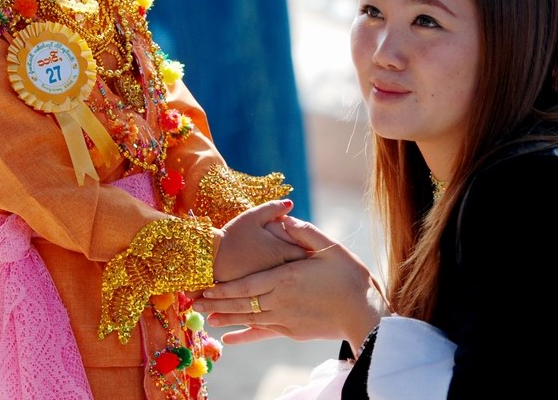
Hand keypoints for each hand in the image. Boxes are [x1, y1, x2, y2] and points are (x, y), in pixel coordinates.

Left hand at [198, 215, 383, 350]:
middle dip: (216, 304)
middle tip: (193, 303)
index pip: (246, 286)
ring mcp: (285, 320)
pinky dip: (244, 336)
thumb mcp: (328, 247)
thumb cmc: (349, 277)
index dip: (223, 288)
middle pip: (241, 305)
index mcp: (286, 279)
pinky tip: (230, 340)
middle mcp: (280, 302)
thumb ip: (303, 232)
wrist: (364, 313)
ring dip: (225, 319)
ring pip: (248, 320)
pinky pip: (262, 333)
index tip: (204, 287)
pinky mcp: (292, 332)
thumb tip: (283, 218)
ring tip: (203, 318)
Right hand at [213, 200, 308, 283]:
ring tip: (296, 272)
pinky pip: (279, 290)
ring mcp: (271, 283)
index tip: (312, 247)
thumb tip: (290, 202)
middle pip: (303, 269)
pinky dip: (281, 285)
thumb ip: (273, 208)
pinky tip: (280, 282)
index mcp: (281, 250)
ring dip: (294, 276)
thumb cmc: (232, 236)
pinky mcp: (261, 292)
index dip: (311, 248)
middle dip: (306, 265)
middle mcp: (280, 269)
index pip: (307, 252)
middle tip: (310, 260)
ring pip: (291, 281)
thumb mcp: (252, 217)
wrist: (210, 260)